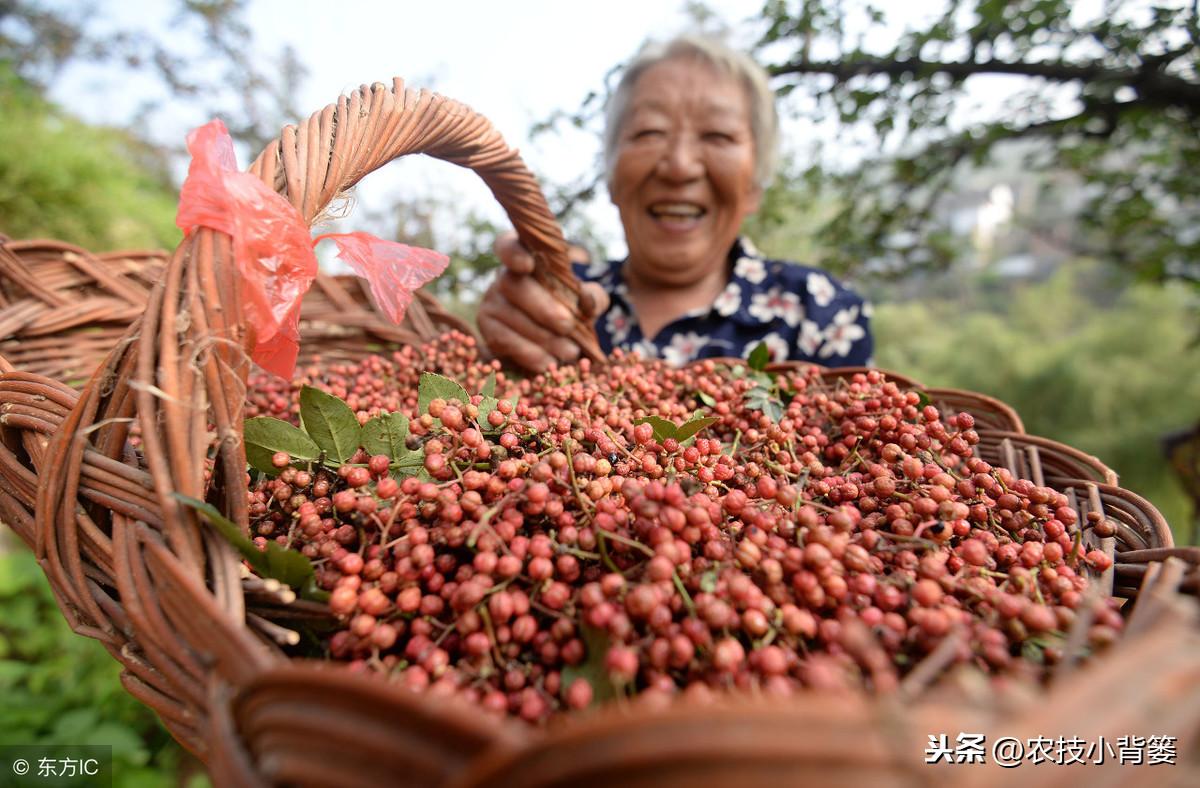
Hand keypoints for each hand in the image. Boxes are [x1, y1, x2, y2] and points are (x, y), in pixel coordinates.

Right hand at [477, 232, 608, 372]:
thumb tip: (588, 301)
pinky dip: (529, 355)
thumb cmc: (571, 307)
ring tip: (570, 352)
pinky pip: (504, 342)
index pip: (509, 245)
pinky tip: (549, 363)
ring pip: (510, 317)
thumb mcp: (586, 297)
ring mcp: (491, 303)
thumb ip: (592, 295)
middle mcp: (502, 276)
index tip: (527, 265)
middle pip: (514, 286)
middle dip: (541, 307)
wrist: (556, 335)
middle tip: (567, 325)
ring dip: (542, 337)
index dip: (514, 254)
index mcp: (525, 257)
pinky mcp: (488, 330)